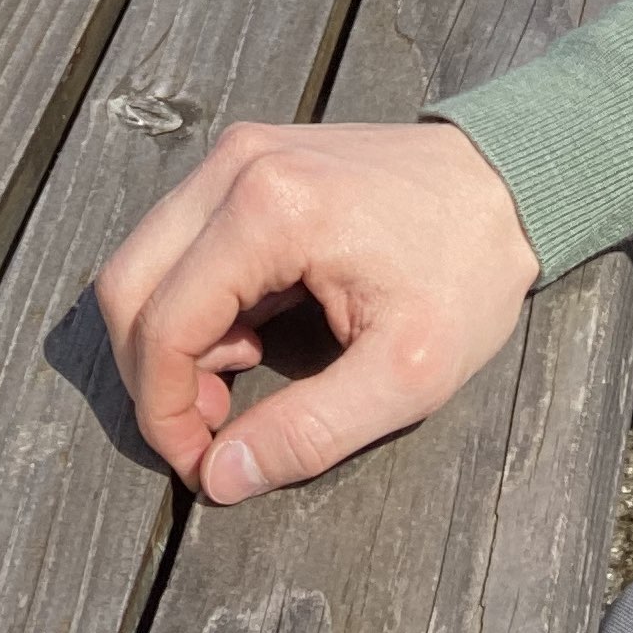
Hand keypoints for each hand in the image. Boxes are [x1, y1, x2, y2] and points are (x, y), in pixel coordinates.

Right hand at [99, 121, 539, 502]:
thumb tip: (219, 478)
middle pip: (125, 286)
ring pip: (143, 262)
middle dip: (151, 376)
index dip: (164, 412)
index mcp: (269, 210)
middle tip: (212, 426)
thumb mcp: (406, 375)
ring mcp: (235, 155)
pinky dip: (191, 302)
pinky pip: (177, 241)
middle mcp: (234, 166)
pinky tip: (254, 330)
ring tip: (242, 376)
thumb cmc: (467, 273)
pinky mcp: (243, 161)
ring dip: (170, 339)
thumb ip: (308, 432)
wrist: (507, 181)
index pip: (161, 324)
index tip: (202, 464)